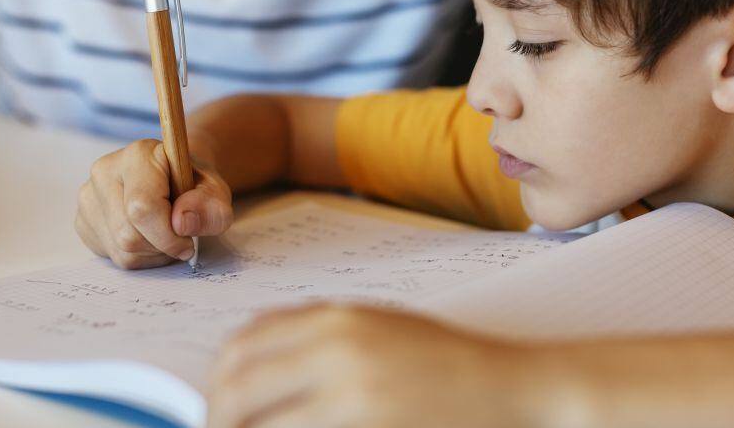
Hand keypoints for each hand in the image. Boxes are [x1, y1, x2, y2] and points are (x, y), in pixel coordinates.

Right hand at [75, 139, 233, 268]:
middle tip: (180, 236)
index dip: (168, 235)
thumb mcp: (215, 192)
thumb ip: (210, 206)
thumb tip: (182, 224)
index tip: (188, 241)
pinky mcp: (83, 220)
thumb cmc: (194, 184)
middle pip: (129, 234)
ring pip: (121, 250)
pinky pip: (112, 256)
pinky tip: (148, 237)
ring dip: (152, 253)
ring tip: (165, 233)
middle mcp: (104, 171)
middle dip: (162, 246)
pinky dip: (138, 257)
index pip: (142, 207)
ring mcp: (88, 196)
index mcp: (138, 155)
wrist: (173, 177)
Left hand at [208, 304, 530, 427]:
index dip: (219, 382)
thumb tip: (256, 365)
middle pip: (236, 383)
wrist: (515, 389)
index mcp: (336, 317)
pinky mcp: (362, 420)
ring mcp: (348, 387)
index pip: (243, 342)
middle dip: (217, 417)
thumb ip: (322, 340)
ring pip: (254, 417)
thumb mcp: (382, 331)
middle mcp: (334, 344)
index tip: (220, 410)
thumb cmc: (452, 365)